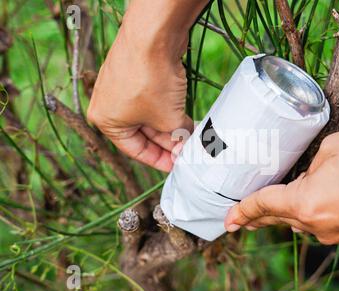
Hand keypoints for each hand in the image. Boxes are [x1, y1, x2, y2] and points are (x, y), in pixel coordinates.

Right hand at [87, 0, 207, 170]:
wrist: (153, 36)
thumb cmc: (151, 81)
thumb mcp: (167, 119)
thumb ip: (177, 136)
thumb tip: (186, 143)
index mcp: (106, 121)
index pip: (135, 149)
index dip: (158, 160)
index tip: (176, 165)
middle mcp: (109, 104)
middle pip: (143, 132)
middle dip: (167, 143)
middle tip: (187, 152)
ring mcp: (121, 86)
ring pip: (150, 115)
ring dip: (170, 126)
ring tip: (190, 137)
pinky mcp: (135, 73)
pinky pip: (153, 100)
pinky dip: (169, 110)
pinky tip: (186, 120)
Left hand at [224, 127, 338, 243]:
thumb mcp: (336, 146)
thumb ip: (310, 164)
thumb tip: (305, 175)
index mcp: (308, 203)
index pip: (264, 205)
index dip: (243, 210)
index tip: (228, 219)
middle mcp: (319, 226)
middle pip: (279, 219)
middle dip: (258, 216)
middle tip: (239, 217)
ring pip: (300, 222)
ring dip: (286, 212)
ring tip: (272, 202)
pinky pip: (321, 223)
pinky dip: (310, 212)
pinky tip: (310, 199)